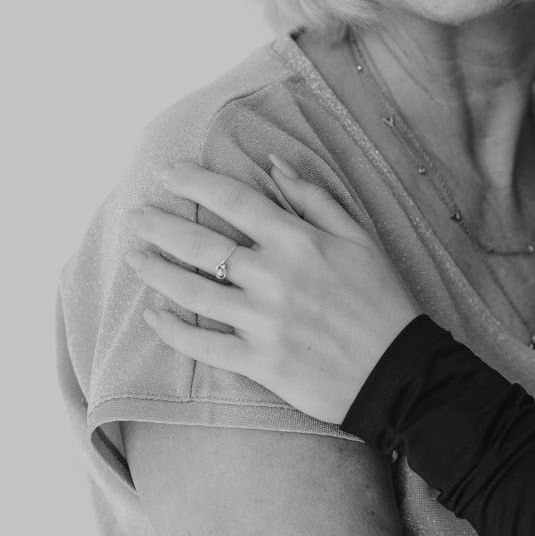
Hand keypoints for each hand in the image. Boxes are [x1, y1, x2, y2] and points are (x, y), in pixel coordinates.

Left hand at [127, 158, 419, 423]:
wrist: (400, 372)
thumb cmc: (384, 300)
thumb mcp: (360, 237)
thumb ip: (314, 198)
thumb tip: (274, 163)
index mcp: (298, 241)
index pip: (232, 201)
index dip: (193, 182)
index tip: (166, 173)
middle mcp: (274, 277)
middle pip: (199, 243)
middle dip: (159, 224)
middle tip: (136, 214)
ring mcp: (263, 322)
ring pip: (191, 291)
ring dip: (154, 271)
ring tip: (134, 258)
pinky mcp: (260, 362)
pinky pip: (203, 345)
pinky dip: (173, 330)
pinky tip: (154, 316)